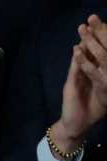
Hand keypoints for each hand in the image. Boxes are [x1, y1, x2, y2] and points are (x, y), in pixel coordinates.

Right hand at [56, 15, 106, 152]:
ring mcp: (77, 78)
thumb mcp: (105, 94)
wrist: (76, 126)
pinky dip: (77, 60)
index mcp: (95, 75)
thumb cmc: (91, 112)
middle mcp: (86, 74)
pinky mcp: (71, 86)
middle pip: (90, 52)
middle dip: (93, 36)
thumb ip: (106, 84)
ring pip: (81, 58)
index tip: (106, 28)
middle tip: (93, 20)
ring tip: (83, 29)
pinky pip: (74, 71)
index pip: (99, 55)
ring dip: (83, 44)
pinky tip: (77, 50)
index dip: (102, 42)